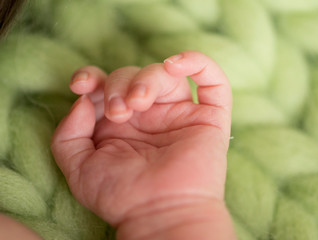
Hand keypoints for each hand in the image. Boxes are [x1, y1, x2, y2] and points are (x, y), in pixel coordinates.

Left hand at [51, 51, 232, 234]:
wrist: (159, 214)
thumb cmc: (121, 196)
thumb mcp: (79, 167)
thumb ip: (68, 133)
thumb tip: (83, 100)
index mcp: (122, 124)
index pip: (107, 85)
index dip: (92, 76)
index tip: (81, 85)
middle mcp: (150, 115)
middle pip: (134, 75)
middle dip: (120, 86)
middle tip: (119, 113)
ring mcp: (180, 114)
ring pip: (165, 74)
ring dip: (147, 79)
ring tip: (138, 102)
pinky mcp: (209, 119)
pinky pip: (213, 82)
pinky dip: (197, 63)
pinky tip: (174, 64)